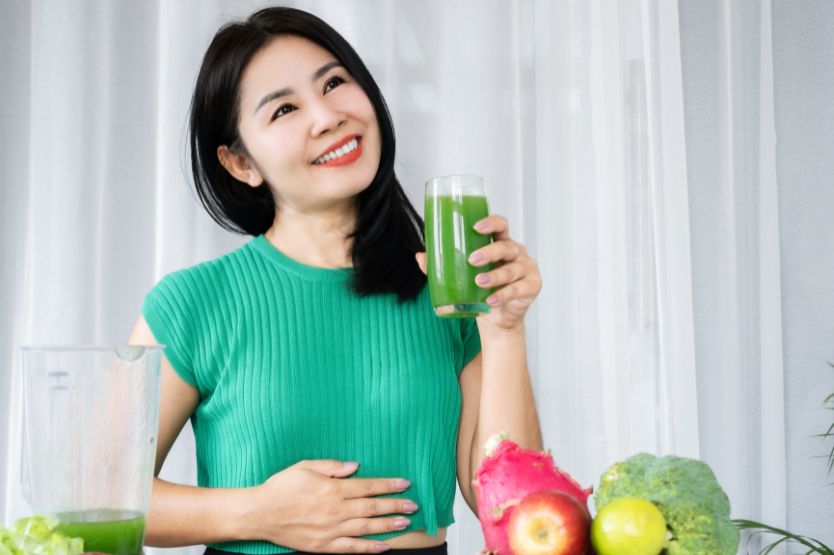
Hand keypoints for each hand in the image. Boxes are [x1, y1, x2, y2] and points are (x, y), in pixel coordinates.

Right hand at [244, 459, 417, 552]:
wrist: (260, 513)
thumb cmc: (282, 486)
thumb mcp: (306, 466)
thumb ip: (332, 465)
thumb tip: (355, 466)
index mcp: (333, 488)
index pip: (369, 486)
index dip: (389, 485)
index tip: (405, 484)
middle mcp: (336, 509)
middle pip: (372, 508)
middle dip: (395, 506)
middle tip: (413, 505)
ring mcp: (331, 530)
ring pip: (366, 528)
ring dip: (388, 525)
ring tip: (405, 523)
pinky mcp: (324, 546)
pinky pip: (352, 549)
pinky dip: (369, 548)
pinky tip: (384, 547)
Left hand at [416, 214, 541, 330]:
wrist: (498, 320)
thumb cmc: (481, 291)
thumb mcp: (462, 276)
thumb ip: (442, 265)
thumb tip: (420, 256)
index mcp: (501, 243)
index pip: (501, 225)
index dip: (491, 223)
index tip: (476, 226)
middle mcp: (517, 253)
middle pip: (506, 246)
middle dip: (489, 252)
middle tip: (472, 259)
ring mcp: (527, 269)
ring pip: (512, 269)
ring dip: (495, 275)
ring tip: (479, 281)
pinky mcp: (533, 286)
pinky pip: (518, 289)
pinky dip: (502, 295)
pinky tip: (490, 300)